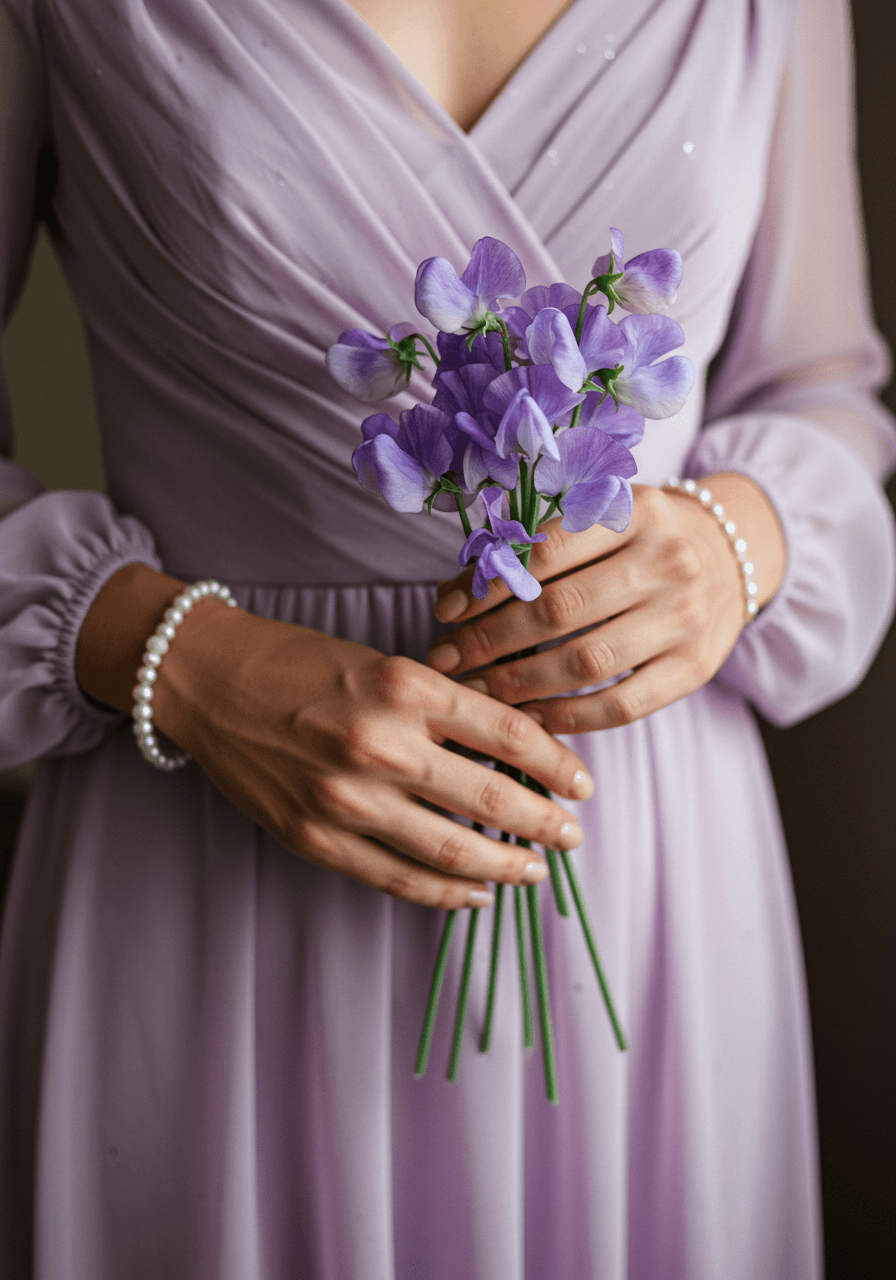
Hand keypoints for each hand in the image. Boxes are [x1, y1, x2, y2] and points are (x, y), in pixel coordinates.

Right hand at [77, 565, 593, 907]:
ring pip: (452, 851)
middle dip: (545, 823)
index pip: (509, 733)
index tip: (583, 784)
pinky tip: (477, 894)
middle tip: (572, 835)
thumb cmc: (303, 665)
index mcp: (406, 687)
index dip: (557, 764)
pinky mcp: (315, 839)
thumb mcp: (384, 663)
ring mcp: (345, 799)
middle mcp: (380, 743)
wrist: (209, 681)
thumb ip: (445, 707)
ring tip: (534, 871)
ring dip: (506, 868)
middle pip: (491, 798)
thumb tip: (515, 753)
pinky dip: (447, 894)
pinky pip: (399, 879)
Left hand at [425, 474, 785, 733]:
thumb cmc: (641, 537)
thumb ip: (533, 547)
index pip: (545, 552)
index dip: (486, 586)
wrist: (735, 554)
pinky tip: (528, 717)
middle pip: (559, 611)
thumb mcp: (600, 517)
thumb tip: (452, 598)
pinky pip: (620, 705)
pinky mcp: (696, 668)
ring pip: (585, 663)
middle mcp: (667, 561)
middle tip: (445, 658)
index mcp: (636, 511)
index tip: (444, 611)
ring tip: (474, 691)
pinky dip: (565, 716)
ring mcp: (686, 618)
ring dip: (517, 684)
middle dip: (489, 641)